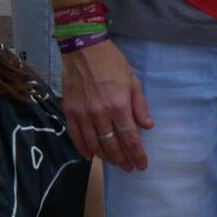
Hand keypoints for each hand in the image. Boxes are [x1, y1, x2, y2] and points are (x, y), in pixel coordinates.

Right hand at [62, 37, 151, 170]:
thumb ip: (139, 105)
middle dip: (122, 160)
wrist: (83, 48)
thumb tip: (147, 126)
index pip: (130, 138)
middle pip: (112, 146)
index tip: (141, 165)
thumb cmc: (111, 62)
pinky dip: (83, 149)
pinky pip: (76, 136)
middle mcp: (100, 114)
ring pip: (94, 145)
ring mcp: (82, 114)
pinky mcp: (70, 111)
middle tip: (128, 167)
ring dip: (105, 157)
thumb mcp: (132, 80)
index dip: (137, 155)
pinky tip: (91, 155)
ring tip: (113, 162)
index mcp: (119, 106)